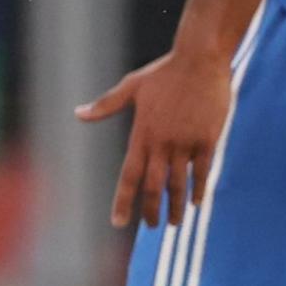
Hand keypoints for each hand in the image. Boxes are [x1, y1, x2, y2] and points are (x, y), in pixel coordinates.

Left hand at [76, 48, 233, 228]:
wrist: (201, 59)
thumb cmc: (165, 72)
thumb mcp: (132, 86)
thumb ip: (106, 105)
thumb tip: (78, 113)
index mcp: (142, 133)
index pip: (129, 175)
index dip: (123, 201)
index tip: (118, 221)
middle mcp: (163, 142)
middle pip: (154, 186)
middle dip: (152, 211)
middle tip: (151, 226)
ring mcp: (186, 142)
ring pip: (179, 184)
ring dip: (176, 206)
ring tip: (174, 222)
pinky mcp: (207, 139)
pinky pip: (203, 171)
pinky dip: (199, 189)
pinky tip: (197, 202)